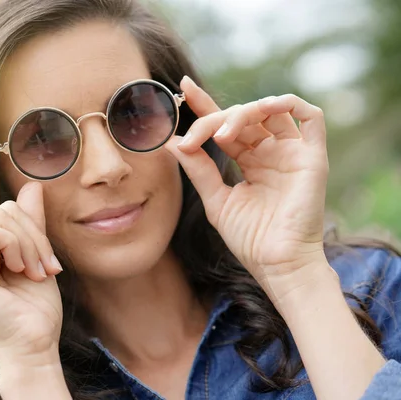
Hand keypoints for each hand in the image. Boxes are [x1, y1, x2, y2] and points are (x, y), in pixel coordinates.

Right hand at [0, 133, 63, 367]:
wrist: (34, 341)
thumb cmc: (36, 306)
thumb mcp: (39, 256)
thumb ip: (32, 223)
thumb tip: (31, 186)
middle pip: (5, 207)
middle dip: (34, 234)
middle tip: (46, 266)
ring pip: (2, 216)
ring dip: (30, 244)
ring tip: (34, 272)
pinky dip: (16, 246)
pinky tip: (18, 270)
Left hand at [165, 76, 331, 302]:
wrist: (276, 264)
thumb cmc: (249, 238)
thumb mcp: (216, 200)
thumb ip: (198, 169)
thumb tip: (172, 141)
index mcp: (249, 161)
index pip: (226, 124)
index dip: (206, 104)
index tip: (184, 87)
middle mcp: (271, 152)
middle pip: (242, 116)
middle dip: (213, 119)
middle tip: (194, 138)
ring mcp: (292, 152)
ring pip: (269, 111)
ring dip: (242, 113)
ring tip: (222, 135)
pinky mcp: (312, 157)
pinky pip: (310, 117)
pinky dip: (287, 104)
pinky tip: (264, 109)